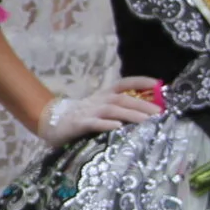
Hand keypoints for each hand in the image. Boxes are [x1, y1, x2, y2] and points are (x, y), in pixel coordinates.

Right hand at [36, 79, 163, 146]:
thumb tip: (147, 113)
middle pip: (122, 98)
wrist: (50, 123)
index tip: (158, 85)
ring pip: (112, 109)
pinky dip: (106, 124)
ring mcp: (88, 112)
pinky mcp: (78, 124)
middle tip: (159, 113)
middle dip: (142, 104)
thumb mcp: (100, 110)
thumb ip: (118, 110)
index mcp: (104, 95)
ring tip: (147, 121)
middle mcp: (98, 100)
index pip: (124, 83)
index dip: (141, 82)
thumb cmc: (80, 118)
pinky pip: (94, 123)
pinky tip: (118, 127)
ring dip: (130, 114)